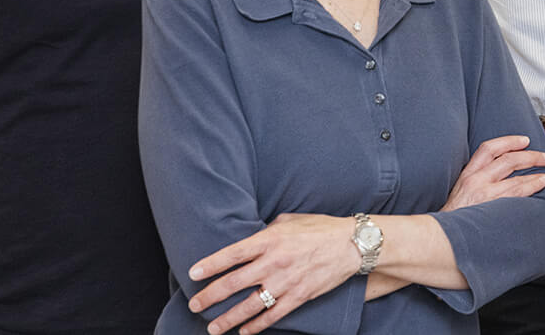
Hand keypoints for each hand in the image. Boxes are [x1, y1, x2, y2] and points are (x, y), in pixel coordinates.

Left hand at [186, 213, 359, 334]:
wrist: (351, 244)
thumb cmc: (319, 228)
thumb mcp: (289, 221)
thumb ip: (266, 231)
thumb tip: (249, 240)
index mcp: (269, 240)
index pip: (232, 254)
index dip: (210, 265)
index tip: (193, 274)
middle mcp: (274, 263)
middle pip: (234, 283)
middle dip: (210, 296)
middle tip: (195, 304)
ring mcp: (286, 282)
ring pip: (250, 306)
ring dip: (228, 319)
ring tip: (212, 328)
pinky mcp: (299, 297)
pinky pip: (273, 315)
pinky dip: (256, 326)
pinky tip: (244, 331)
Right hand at [441, 134, 544, 210]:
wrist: (439, 240)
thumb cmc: (451, 220)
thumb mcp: (458, 194)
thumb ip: (475, 182)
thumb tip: (498, 177)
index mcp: (467, 175)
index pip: (489, 148)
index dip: (509, 141)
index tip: (524, 141)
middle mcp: (476, 181)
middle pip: (509, 159)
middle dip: (531, 156)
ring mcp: (485, 194)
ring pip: (517, 177)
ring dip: (538, 174)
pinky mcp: (493, 208)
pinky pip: (519, 193)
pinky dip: (534, 187)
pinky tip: (543, 186)